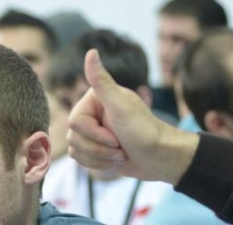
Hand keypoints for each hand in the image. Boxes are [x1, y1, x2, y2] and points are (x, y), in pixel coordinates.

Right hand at [67, 49, 197, 184]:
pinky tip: (114, 159)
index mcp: (94, 98)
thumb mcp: (121, 106)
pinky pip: (80, 160)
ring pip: (75, 150)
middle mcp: (91, 112)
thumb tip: (91, 52)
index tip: (116, 135)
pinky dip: (98, 164)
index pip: (75, 122)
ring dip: (99, 157)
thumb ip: (102, 81)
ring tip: (119, 153)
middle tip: (120, 146)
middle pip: (73, 138)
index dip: (94, 134)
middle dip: (98, 148)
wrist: (159, 157)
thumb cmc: (144, 131)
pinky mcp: (93, 147)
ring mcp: (92, 131)